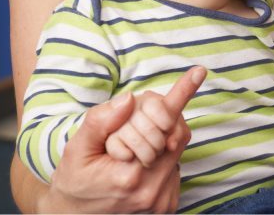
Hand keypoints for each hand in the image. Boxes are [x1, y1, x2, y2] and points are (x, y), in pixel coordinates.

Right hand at [40, 66, 205, 213]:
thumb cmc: (74, 180)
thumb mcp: (76, 149)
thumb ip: (100, 123)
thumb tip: (129, 100)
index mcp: (128, 175)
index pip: (165, 126)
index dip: (181, 95)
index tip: (198, 71)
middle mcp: (150, 191)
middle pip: (175, 134)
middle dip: (159, 122)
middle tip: (132, 130)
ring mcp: (161, 201)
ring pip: (176, 150)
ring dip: (161, 142)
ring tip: (131, 154)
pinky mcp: (167, 205)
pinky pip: (175, 167)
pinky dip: (161, 159)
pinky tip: (139, 166)